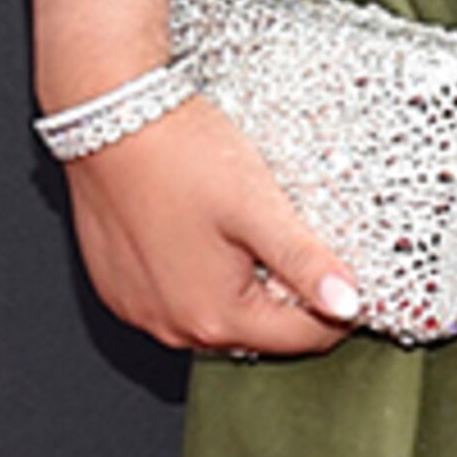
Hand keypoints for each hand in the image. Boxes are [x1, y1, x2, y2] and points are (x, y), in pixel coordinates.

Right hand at [63, 95, 366, 356]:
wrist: (107, 118)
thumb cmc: (178, 156)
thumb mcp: (258, 206)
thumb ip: (306, 262)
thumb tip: (349, 305)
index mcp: (215, 317)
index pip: (304, 338)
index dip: (338, 307)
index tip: (346, 271)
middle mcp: (173, 327)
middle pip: (261, 331)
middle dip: (287, 295)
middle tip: (289, 238)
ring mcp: (141, 310)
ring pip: (218, 316)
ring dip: (242, 286)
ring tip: (244, 231)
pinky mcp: (120, 289)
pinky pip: (176, 299)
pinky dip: (199, 276)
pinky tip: (203, 233)